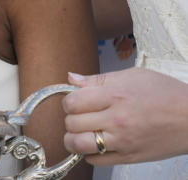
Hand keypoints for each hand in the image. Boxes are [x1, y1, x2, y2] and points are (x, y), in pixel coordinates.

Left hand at [63, 69, 187, 164]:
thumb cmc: (167, 94)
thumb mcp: (133, 76)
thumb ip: (98, 79)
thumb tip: (71, 78)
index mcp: (115, 96)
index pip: (72, 102)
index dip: (68, 102)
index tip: (75, 101)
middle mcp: (117, 120)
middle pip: (72, 123)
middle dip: (70, 119)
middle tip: (79, 116)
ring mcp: (123, 141)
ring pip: (79, 145)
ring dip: (73, 139)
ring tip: (80, 132)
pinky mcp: (130, 157)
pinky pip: (97, 161)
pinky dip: (89, 154)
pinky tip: (96, 144)